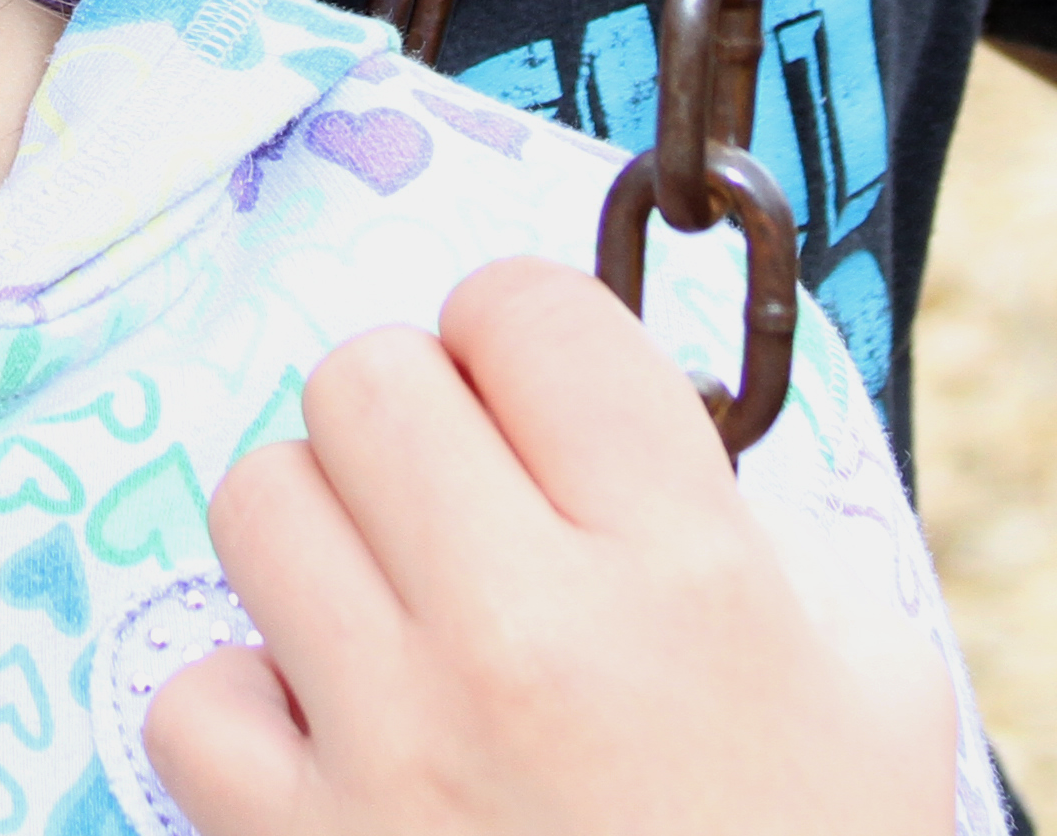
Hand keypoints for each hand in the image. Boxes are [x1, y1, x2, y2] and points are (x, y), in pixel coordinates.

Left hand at [147, 259, 954, 835]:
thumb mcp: (869, 678)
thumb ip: (748, 521)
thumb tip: (615, 421)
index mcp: (682, 569)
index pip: (524, 305)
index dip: (529, 339)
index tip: (549, 409)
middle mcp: (520, 635)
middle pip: (364, 375)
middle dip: (418, 419)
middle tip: (473, 508)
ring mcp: (392, 747)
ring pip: (256, 498)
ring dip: (324, 540)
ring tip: (400, 616)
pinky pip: (187, 697)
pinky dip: (251, 716)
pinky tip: (342, 750)